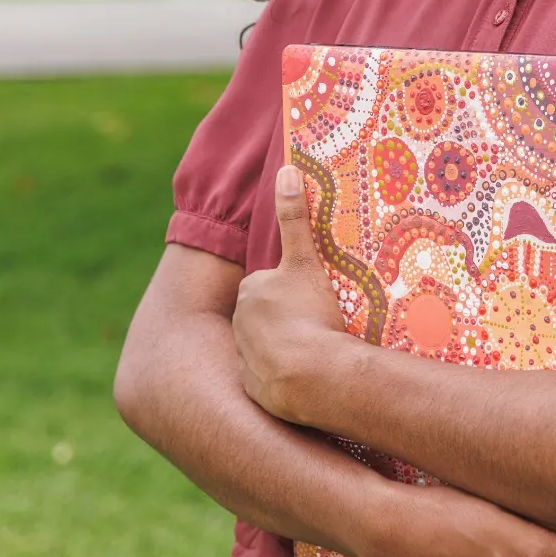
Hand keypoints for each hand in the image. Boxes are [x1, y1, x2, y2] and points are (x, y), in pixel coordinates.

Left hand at [233, 164, 350, 421]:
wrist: (311, 376)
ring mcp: (245, 357)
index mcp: (250, 291)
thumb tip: (285, 169)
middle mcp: (239, 323)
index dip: (290, 291)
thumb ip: (294, 217)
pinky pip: (268, 376)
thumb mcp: (306, 262)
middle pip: (264, 314)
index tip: (311, 301)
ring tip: (315, 350)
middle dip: (284, 319)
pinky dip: (282, 374)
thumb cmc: (310, 315)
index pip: (268, 284)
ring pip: (265, 345)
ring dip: (284, 346)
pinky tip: (305, 375)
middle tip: (316, 324)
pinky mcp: (254, 387)